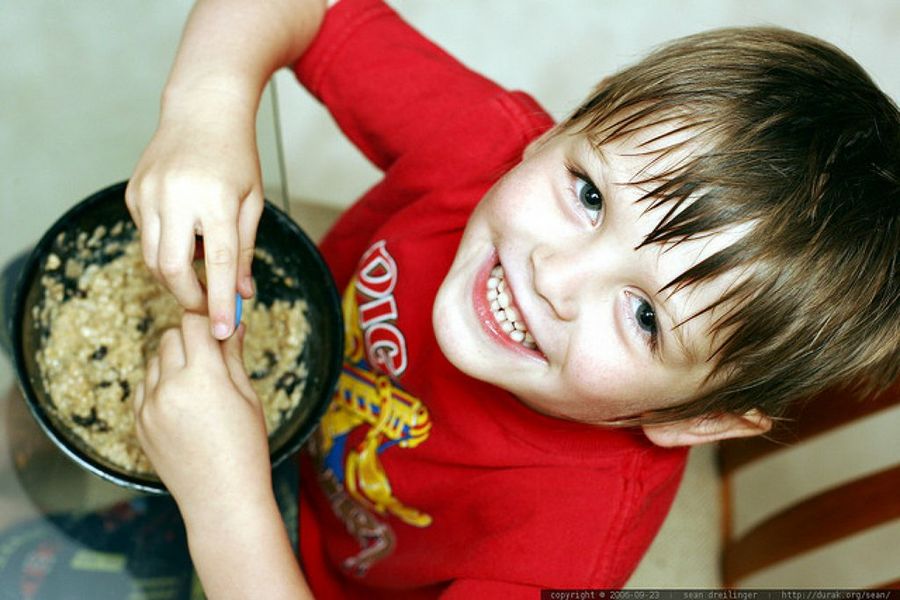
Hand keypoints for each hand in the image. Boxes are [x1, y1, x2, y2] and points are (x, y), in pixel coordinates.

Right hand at [126, 99, 262, 339]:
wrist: (202, 111)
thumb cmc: (236, 158)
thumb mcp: (252, 203)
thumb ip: (244, 251)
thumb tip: (243, 295)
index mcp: (216, 201)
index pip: (217, 264)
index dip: (220, 302)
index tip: (222, 331)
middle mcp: (177, 197)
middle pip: (171, 269)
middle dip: (189, 297)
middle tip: (208, 308)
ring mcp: (149, 194)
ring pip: (152, 258)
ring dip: (176, 277)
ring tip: (201, 269)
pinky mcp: (133, 193)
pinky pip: (146, 236)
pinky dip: (166, 247)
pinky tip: (185, 232)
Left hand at [133, 312, 271, 513]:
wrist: (221, 499)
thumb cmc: (245, 448)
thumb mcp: (247, 398)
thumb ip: (233, 357)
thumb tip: (232, 324)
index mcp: (203, 377)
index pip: (194, 323)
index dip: (208, 321)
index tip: (220, 327)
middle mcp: (170, 387)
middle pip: (171, 336)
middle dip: (191, 339)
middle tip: (211, 355)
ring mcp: (149, 407)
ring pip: (154, 360)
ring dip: (173, 361)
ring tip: (198, 386)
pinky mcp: (138, 424)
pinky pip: (143, 387)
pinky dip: (159, 385)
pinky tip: (181, 403)